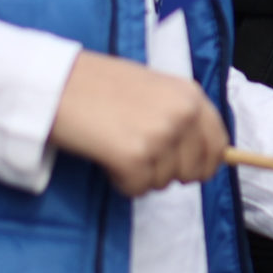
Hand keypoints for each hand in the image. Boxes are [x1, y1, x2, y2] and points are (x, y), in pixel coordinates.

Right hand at [49, 53, 225, 196]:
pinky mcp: (135, 157)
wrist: (54, 83)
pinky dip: (121, 182)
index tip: (186, 169)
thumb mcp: (152, 88)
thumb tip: (202, 150)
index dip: (203, 163)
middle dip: (166, 171)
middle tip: (137, 153)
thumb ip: (177, 113)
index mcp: (190, 94)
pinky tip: (105, 157)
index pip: (218, 144)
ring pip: (164, 182)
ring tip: (115, 145)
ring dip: (140, 174)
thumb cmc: (95, 84)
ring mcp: (161, 135)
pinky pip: (138, 189)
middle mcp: (182, 113)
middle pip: (193, 170)